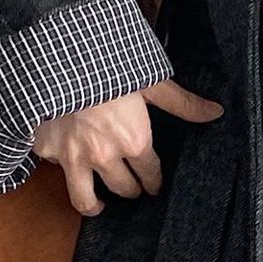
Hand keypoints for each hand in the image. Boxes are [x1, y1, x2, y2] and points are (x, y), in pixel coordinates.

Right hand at [31, 77, 223, 215]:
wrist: (56, 56)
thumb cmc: (107, 64)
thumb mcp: (150, 80)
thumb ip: (181, 103)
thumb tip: (216, 112)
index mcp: (134, 141)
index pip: (151, 174)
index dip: (154, 181)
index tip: (154, 184)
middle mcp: (104, 156)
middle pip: (124, 189)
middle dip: (131, 190)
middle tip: (131, 188)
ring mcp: (73, 157)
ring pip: (85, 199)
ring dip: (94, 205)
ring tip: (98, 205)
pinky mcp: (46, 149)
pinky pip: (54, 168)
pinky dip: (59, 164)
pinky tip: (63, 159)